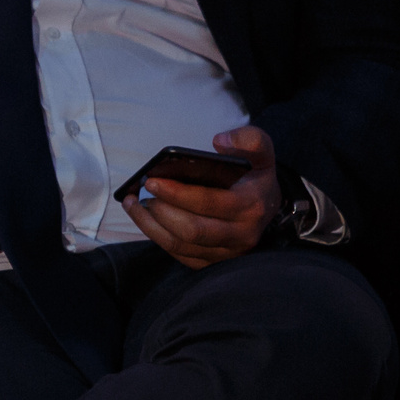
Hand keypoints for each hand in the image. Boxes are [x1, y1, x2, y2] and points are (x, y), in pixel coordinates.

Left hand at [120, 126, 282, 267]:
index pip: (209, 203)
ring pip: (181, 245)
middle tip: (141, 194)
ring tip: (132, 204)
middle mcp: (242, 235)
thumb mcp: (260, 150)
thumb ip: (248, 139)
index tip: (151, 181)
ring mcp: (227, 252)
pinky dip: (157, 237)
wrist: (266, 203)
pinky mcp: (213, 261)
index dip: (176, 193)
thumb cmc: (254, 173)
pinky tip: (143, 218)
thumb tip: (219, 142)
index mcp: (252, 206)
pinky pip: (179, 254)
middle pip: (192, 230)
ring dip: (151, 226)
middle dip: (161, 211)